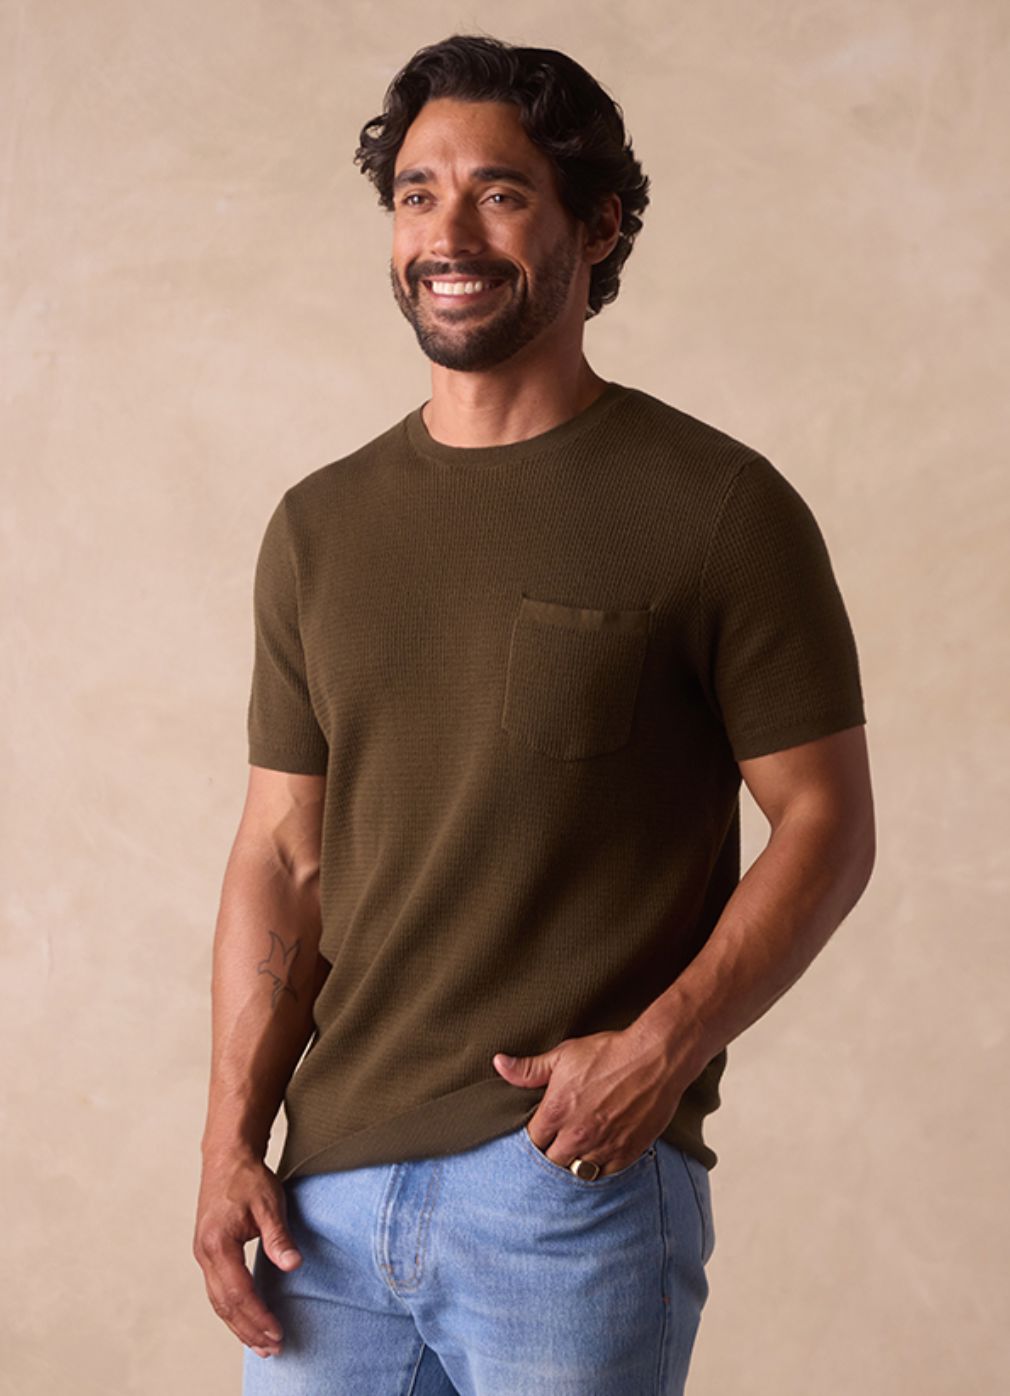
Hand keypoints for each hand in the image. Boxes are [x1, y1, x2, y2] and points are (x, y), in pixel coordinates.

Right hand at [193, 1151, 301, 1358]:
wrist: (226, 1155)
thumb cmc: (248, 1177)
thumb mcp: (270, 1202)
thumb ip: (279, 1236)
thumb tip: (293, 1266)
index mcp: (218, 1244)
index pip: (239, 1293)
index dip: (258, 1317)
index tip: (277, 1334)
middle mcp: (205, 1253)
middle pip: (225, 1305)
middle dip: (248, 1330)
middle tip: (272, 1349)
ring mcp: (202, 1254)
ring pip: (218, 1301)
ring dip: (239, 1325)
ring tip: (261, 1345)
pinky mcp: (207, 1252)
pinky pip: (217, 1290)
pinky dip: (231, 1310)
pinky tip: (245, 1319)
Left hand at [492, 1024, 682, 1175]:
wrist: (655, 1058)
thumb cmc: (610, 1053)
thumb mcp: (564, 1055)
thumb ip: (529, 1069)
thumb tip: (499, 1064)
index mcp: (556, 1111)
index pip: (531, 1142)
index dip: (535, 1137)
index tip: (541, 1132)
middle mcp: (576, 1135)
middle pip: (551, 1162)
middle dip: (551, 1153)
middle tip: (558, 1144)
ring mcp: (602, 1147)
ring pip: (577, 1172)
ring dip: (574, 1164)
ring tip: (577, 1152)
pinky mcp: (626, 1153)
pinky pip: (605, 1175)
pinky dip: (600, 1168)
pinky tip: (599, 1156)